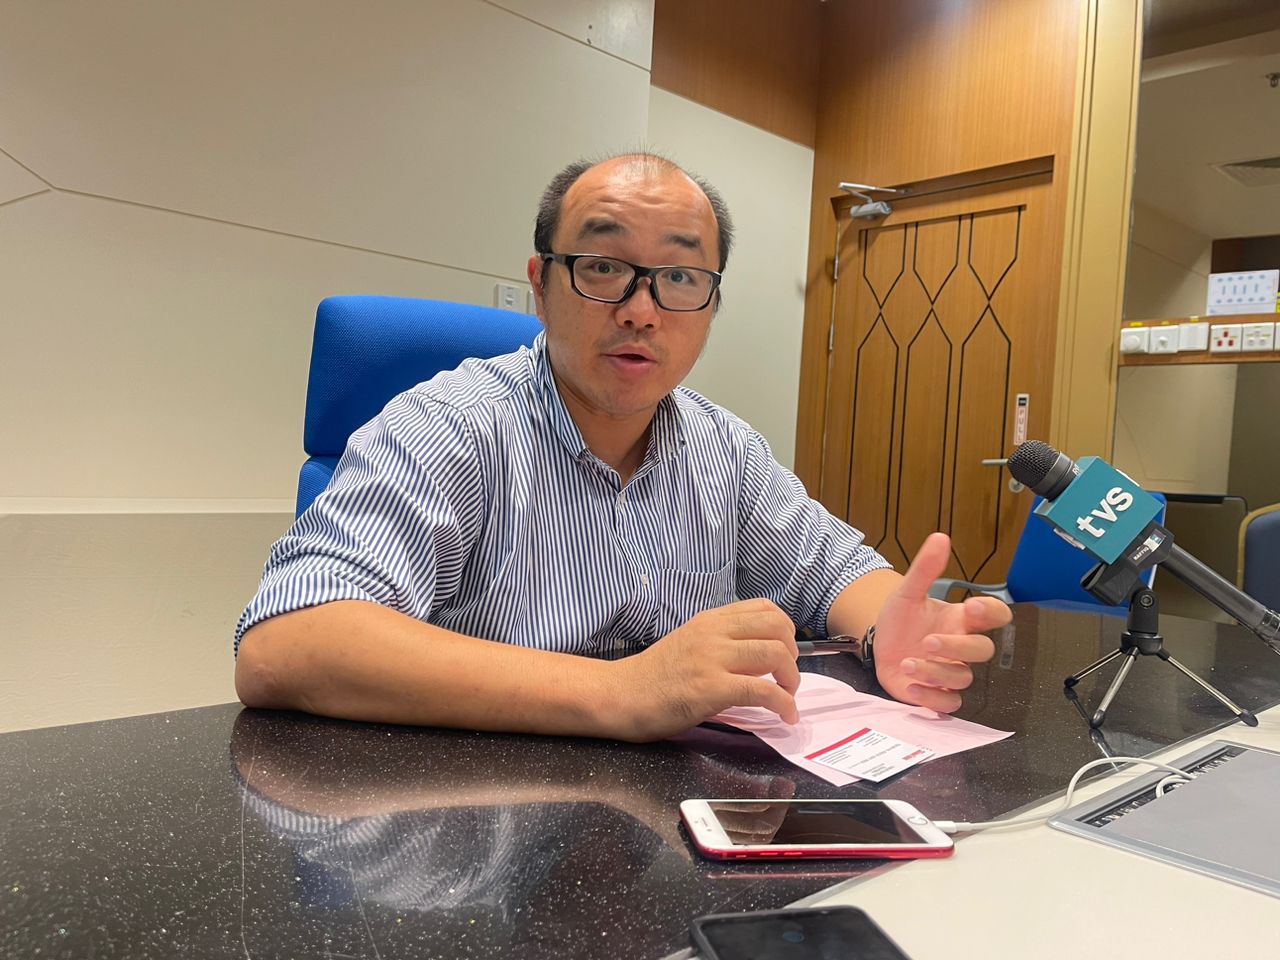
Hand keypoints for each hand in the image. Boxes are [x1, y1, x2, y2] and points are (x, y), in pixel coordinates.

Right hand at [610, 598, 799, 741]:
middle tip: (787, 676)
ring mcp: (712, 659)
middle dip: (793, 654)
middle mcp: (714, 633)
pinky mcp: (711, 688)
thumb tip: (760, 653)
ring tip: (787, 696)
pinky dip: (784, 704)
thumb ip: (722, 641)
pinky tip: (786, 716)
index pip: (765, 608)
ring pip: (775, 655)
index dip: (785, 630)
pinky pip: (763, 690)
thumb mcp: (690, 642)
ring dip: (792, 679)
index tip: (784, 652)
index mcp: (710, 620)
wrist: (622, 694)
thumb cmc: (655, 676)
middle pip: (777, 628)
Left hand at [873, 532, 1007, 712]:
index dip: (991, 613)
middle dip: (958, 647)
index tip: (971, 607)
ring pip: (963, 678)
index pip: (996, 615)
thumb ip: (924, 568)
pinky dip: (932, 697)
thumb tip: (940, 537)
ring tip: (908, 662)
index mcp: (960, 620)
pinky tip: (911, 685)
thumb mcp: (908, 592)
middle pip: (983, 651)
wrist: (878, 645)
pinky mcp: (936, 693)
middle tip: (929, 641)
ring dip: (936, 671)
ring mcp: (950, 671)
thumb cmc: (901, 621)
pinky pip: (949, 703)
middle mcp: (960, 647)